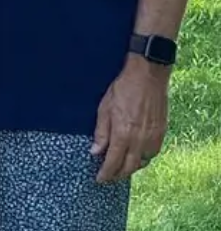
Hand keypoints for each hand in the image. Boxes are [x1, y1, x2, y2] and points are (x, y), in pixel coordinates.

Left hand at [91, 56, 169, 181]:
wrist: (148, 77)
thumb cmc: (123, 90)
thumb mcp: (104, 108)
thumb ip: (101, 132)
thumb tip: (95, 151)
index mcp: (123, 134)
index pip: (113, 162)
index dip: (106, 173)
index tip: (99, 179)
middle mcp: (140, 140)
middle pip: (129, 167)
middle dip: (118, 175)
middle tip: (109, 178)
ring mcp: (152, 138)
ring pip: (142, 162)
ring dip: (131, 169)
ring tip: (121, 169)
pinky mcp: (161, 133)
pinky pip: (152, 154)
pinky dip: (143, 159)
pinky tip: (136, 157)